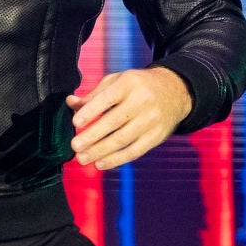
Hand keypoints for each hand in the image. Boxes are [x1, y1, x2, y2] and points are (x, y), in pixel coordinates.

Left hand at [66, 67, 193, 170]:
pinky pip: (135, 151)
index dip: (91, 111)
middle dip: (92, 136)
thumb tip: (71, 103)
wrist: (174, 92)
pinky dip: (116, 160)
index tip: (75, 122)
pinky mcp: (156, 136)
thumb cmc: (138, 86)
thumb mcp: (117, 81)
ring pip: (123, 139)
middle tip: (75, 146)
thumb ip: (94, 94)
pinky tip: (101, 163)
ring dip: (100, 151)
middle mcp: (142, 101)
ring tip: (83, 158)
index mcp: (129, 83)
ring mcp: (151, 120)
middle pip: (114, 121)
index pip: (108, 98)